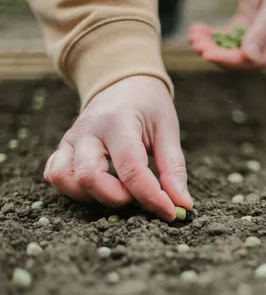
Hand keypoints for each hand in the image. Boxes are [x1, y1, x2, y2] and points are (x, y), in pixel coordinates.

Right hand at [44, 76, 192, 221]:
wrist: (121, 82)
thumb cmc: (148, 107)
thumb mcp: (168, 130)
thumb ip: (173, 168)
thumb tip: (181, 205)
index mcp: (119, 122)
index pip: (131, 170)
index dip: (151, 198)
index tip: (170, 212)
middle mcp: (88, 130)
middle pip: (90, 178)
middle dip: (117, 198)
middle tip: (138, 195)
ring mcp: (71, 139)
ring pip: (65, 179)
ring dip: (92, 196)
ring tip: (117, 190)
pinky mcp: (63, 147)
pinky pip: (55, 175)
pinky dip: (72, 189)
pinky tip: (97, 186)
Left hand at [188, 0, 265, 68]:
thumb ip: (264, 28)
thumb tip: (248, 55)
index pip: (256, 61)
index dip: (231, 60)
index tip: (209, 55)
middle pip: (240, 59)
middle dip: (216, 53)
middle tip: (196, 45)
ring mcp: (257, 38)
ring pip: (231, 49)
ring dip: (211, 45)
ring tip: (192, 37)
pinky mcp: (245, 28)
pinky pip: (226, 37)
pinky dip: (211, 36)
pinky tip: (196, 30)